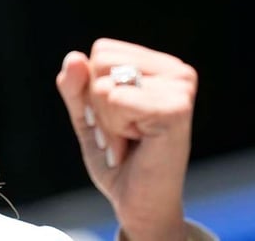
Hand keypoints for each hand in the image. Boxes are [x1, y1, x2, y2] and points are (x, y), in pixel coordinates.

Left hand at [56, 38, 197, 240]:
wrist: (137, 205)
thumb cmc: (116, 159)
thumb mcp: (86, 114)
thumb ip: (75, 85)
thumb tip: (74, 57)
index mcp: (161, 66)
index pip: (102, 50)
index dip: (94, 89)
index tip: (116, 119)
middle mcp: (177, 71)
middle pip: (100, 60)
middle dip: (98, 103)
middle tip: (122, 134)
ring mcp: (180, 88)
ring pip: (103, 83)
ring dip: (106, 120)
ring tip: (129, 140)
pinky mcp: (176, 109)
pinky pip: (113, 100)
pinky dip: (113, 129)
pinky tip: (135, 145)